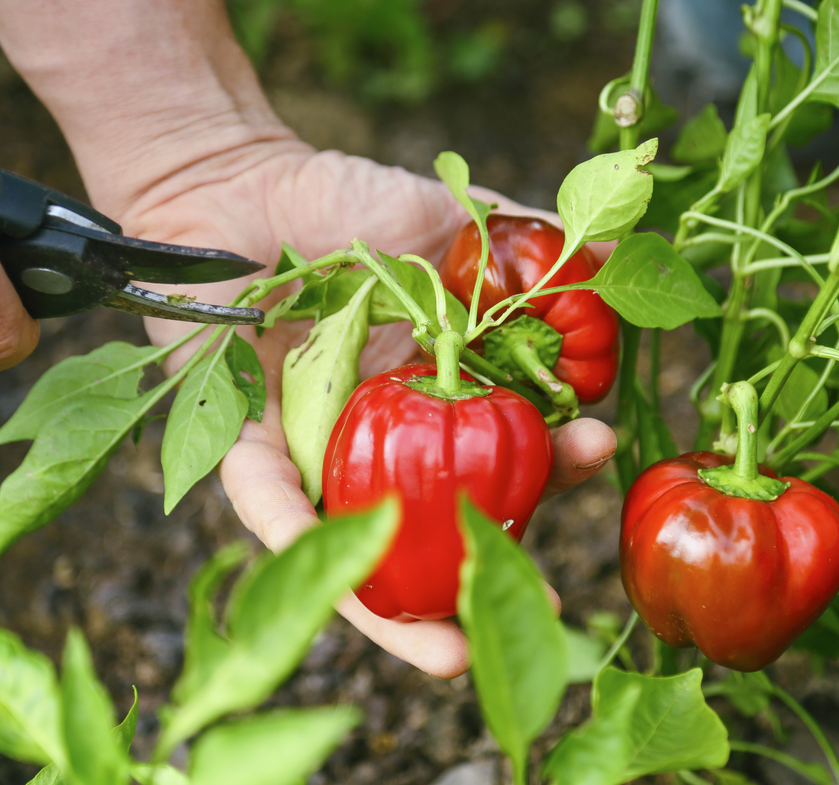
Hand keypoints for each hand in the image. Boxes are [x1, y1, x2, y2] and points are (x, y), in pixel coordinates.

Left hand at [109, 135, 616, 677]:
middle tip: (542, 608)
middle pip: (440, 523)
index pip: (502, 448)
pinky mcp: (244, 449)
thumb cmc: (341, 200)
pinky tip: (347, 579)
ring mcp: (316, 454)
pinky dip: (300, 534)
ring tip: (450, 657)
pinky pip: (267, 503)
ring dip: (400, 612)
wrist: (236, 181)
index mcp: (434, 396)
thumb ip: (518, 244)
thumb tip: (602, 253)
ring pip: (358, 550)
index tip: (599, 449)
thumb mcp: (447, 220)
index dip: (550, 462)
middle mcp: (382, 441)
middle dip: (488, 572)